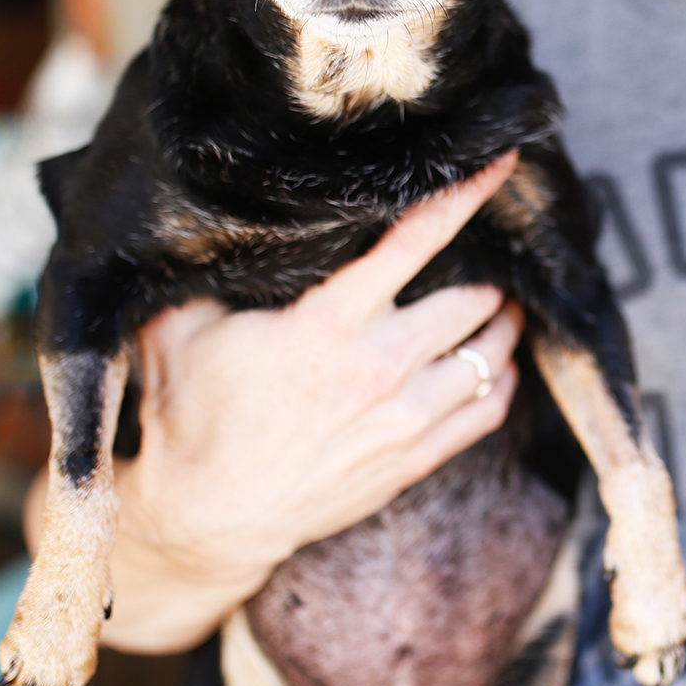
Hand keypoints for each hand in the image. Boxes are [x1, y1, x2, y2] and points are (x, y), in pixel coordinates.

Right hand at [38, 152, 524, 652]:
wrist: (207, 519)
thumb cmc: (191, 417)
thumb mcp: (183, 329)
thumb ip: (213, 273)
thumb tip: (219, 218)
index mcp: (328, 325)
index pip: (415, 242)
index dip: (465, 197)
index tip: (501, 165)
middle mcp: (379, 368)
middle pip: (473, 302)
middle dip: (486, 275)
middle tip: (489, 260)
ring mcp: (404, 418)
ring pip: (490, 357)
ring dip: (502, 326)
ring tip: (501, 307)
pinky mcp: (413, 461)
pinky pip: (487, 412)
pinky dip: (502, 381)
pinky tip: (496, 365)